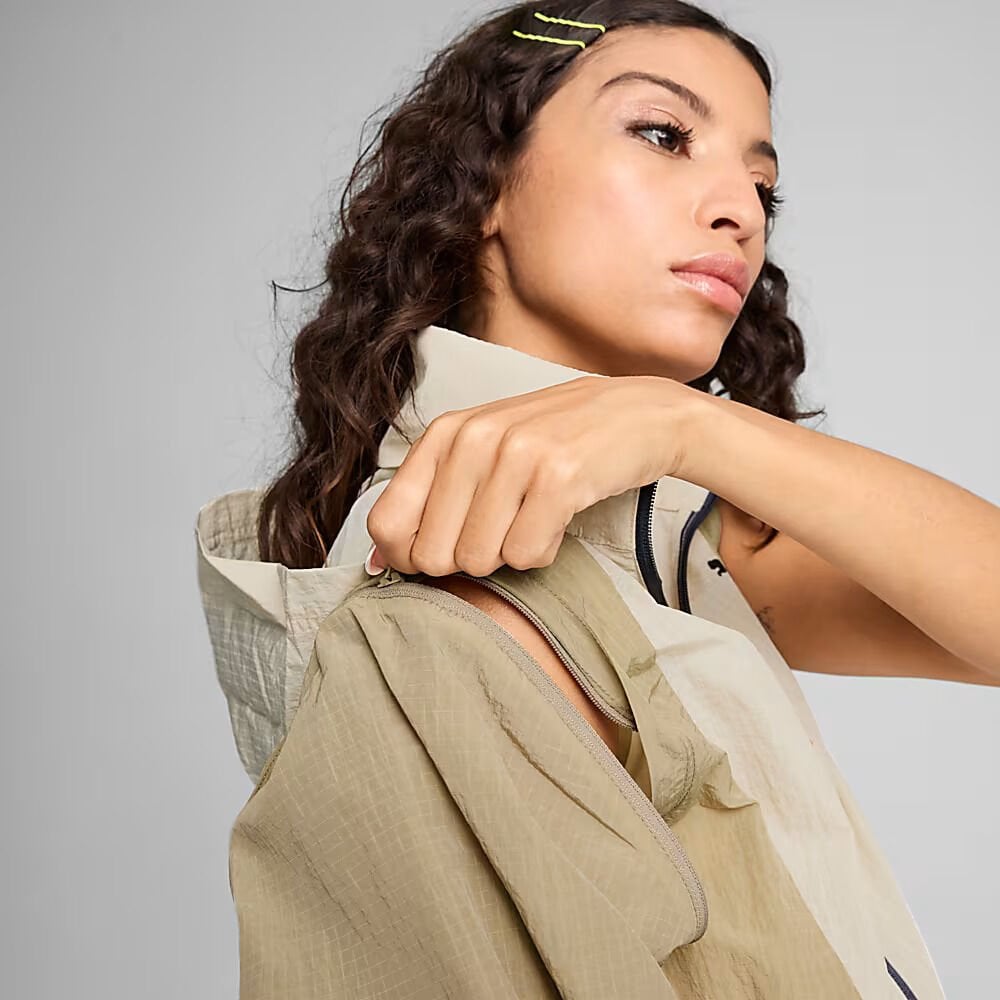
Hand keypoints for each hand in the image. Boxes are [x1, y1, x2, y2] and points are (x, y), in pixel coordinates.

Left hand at [365, 373, 701, 576]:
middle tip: (503, 528)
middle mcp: (473, 438)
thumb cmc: (554, 440)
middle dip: (468, 558)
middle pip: (434, 554)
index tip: (444, 551)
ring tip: (533, 516)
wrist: (638, 415)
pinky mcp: (559, 477)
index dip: (409, 556)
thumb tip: (378, 563)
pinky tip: (557, 518)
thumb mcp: (483, 451)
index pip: (387, 523)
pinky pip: (525, 555)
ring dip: (510, 553)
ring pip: (478, 558)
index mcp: (444, 433)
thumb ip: (430, 498)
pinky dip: (544, 551)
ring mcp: (515, 455)